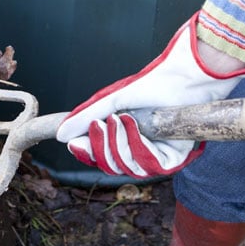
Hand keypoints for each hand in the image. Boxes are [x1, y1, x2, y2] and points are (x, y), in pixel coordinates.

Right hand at [56, 13, 244, 177]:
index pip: (101, 157)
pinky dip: (138, 145)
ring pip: (128, 168)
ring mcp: (157, 156)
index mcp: (126, 137)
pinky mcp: (175, 159)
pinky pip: (149, 165)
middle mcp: (141, 149)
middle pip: (111, 166)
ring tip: (120, 119)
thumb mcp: (112, 100)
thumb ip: (86, 117)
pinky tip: (135, 125)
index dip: (87, 152)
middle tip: (100, 124)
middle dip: (102, 146)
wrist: (184, 77)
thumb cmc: (153, 84)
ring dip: (119, 143)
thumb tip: (61, 135)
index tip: (73, 143)